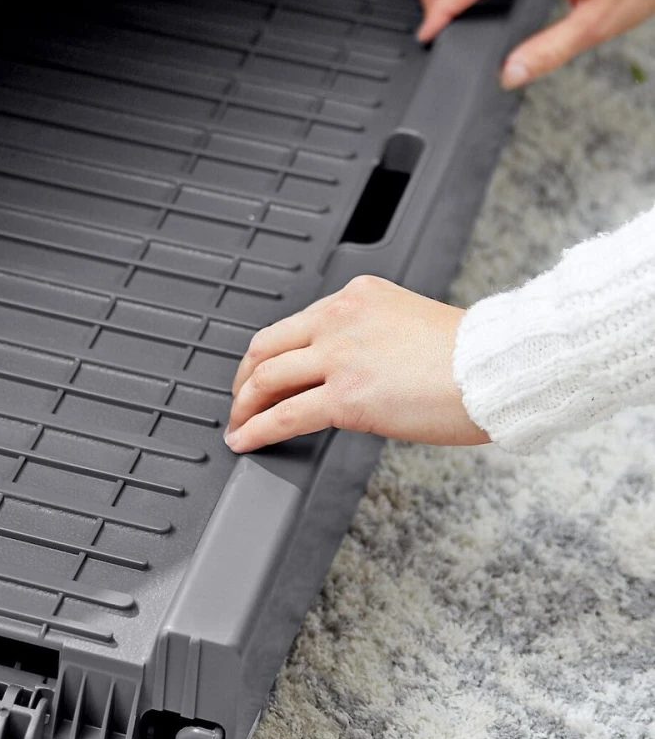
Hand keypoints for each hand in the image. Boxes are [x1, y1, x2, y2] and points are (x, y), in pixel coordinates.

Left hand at [225, 275, 487, 451]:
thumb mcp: (410, 324)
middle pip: (266, 347)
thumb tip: (348, 371)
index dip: (270, 354)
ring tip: (238, 424)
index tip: (262, 373)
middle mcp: (339, 319)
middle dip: (244, 379)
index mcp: (356, 298)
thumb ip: (370, 338)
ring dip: (243, 406)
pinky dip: (256, 430)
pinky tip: (246, 440)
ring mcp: (339, 357)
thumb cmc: (475, 357)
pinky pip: (284, 415)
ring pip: (266, 379)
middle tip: (239, 400)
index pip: (294, 325)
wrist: (501, 369)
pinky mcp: (345, 397)